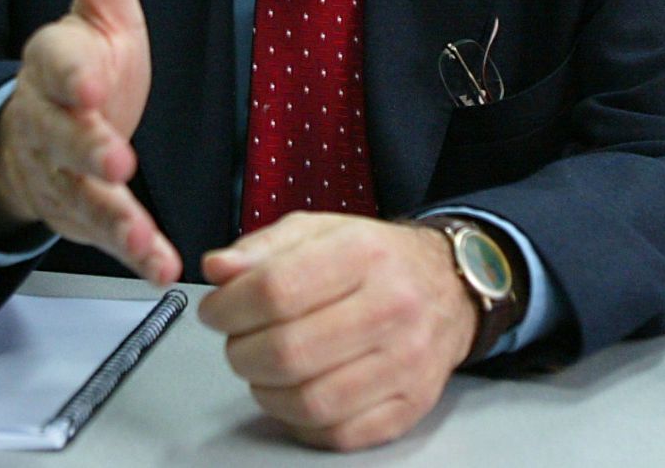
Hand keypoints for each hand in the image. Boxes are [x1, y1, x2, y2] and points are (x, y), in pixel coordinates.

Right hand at [0, 0, 180, 284]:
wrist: (38, 142)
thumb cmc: (82, 71)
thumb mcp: (95, 11)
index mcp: (55, 66)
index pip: (57, 65)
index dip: (72, 75)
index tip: (92, 81)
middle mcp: (53, 123)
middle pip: (64, 134)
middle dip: (87, 146)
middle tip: (113, 156)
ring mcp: (64, 175)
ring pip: (82, 193)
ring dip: (111, 211)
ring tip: (140, 230)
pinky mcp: (85, 217)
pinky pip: (109, 236)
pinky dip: (134, 251)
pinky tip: (162, 265)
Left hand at [198, 212, 477, 449]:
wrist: (448, 287)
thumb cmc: (376, 260)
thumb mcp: (319, 231)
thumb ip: (262, 248)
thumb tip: (218, 268)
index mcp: (363, 253)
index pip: (276, 289)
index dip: (228, 308)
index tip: (216, 312)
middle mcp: (391, 306)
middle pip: (287, 351)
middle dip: (242, 353)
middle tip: (239, 343)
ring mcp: (406, 362)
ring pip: (309, 401)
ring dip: (266, 392)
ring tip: (265, 370)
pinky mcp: (410, 405)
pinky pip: (337, 434)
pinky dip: (300, 422)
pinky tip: (296, 394)